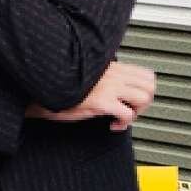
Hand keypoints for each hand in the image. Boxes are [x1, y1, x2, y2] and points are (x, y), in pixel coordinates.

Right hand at [24, 61, 156, 129]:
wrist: (40, 92)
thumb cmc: (58, 84)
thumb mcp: (85, 74)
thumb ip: (102, 74)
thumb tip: (116, 83)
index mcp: (108, 65)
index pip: (145, 73)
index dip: (143, 89)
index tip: (130, 98)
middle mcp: (111, 73)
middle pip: (150, 84)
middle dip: (144, 101)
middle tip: (129, 108)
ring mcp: (107, 86)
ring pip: (144, 98)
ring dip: (136, 112)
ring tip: (122, 116)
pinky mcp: (101, 101)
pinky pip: (128, 115)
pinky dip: (124, 124)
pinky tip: (112, 124)